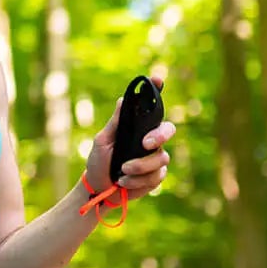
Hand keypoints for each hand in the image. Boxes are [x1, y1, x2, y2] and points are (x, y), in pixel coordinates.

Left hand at [84, 83, 174, 202]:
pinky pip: (156, 176)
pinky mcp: (156, 176)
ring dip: (139, 167)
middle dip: (159, 136)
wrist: (99, 189)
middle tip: (145, 143)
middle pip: (168, 130)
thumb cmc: (98, 161)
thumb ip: (115, 124)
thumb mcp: (103, 141)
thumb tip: (122, 99)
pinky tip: (125, 182)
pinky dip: (138, 180)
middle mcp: (150, 140)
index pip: (151, 107)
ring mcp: (155, 158)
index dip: (157, 90)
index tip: (157, 78)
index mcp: (137, 128)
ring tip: (121, 172)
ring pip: (160, 158)